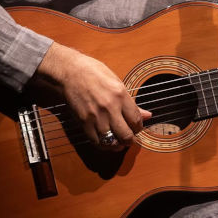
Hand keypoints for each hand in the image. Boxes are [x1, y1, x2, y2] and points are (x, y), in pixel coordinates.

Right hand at [34, 42, 151, 150]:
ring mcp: (95, 117)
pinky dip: (104, 145)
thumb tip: (147, 115)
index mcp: (120, 95)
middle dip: (131, 139)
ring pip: (112, 142)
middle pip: (126, 135)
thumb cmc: (94, 73)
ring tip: (120, 142)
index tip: (137, 127)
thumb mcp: (117, 82)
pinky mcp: (84, 123)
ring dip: (118, 144)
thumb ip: (132, 103)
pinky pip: (97, 142)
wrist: (70, 72)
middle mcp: (109, 107)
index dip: (139, 127)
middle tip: (131, 138)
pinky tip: (108, 141)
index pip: (136, 120)